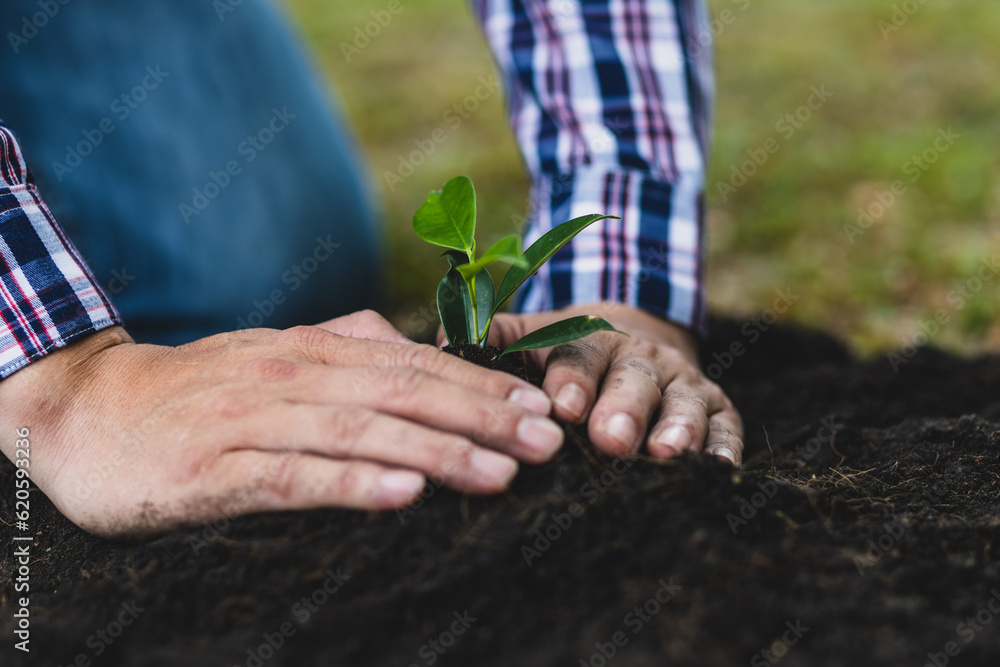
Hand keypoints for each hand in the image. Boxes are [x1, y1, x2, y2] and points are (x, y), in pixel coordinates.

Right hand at [0, 311, 565, 535]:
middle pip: (402, 393)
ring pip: (358, 432)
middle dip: (480, 417)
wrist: (91, 411)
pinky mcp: (214, 469)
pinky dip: (351, 484)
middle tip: (545, 444)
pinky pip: (292, 477)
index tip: (540, 407)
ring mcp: (252, 419)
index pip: (414, 363)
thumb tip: (410, 342)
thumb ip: (344, 346)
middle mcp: (291, 374)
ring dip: (435, 450)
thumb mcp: (278, 355)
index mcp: (313, 349)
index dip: (481, 385)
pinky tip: (404, 496)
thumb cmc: (200, 389)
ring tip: (498, 473)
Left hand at [483, 303, 743, 463]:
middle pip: (635, 380)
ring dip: (677, 427)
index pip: (581, 356)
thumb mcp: (526, 341)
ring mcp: (682, 385)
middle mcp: (640, 360)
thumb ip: (487, 342)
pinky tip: (717, 470)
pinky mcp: (716, 409)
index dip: (572, 379)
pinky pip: (726, 426)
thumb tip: (439, 346)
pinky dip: (723, 446)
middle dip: (623, 408)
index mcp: (591, 342)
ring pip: (684, 403)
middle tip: (609, 438)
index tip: (562, 406)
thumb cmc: (564, 358)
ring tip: (665, 453)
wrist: (632, 345)